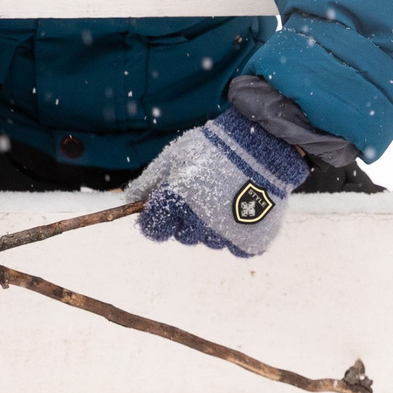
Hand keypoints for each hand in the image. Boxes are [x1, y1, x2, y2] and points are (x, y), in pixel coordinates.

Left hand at [127, 107, 309, 258]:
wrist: (263, 146)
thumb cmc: (213, 148)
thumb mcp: (175, 156)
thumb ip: (150, 181)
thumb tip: (129, 200)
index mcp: (177, 199)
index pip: (152, 228)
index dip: (154, 221)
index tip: (159, 213)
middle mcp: (200, 221)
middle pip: (183, 236)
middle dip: (186, 220)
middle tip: (200, 196)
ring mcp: (227, 234)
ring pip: (210, 240)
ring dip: (212, 225)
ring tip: (225, 196)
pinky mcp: (251, 241)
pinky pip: (236, 246)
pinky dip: (237, 233)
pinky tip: (241, 209)